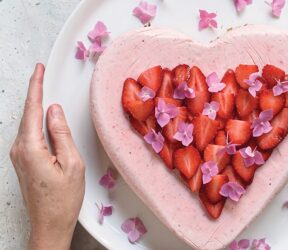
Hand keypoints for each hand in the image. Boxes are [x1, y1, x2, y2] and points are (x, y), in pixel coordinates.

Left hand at [9, 64, 84, 249]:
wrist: (49, 224)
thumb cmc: (63, 199)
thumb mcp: (71, 163)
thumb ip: (62, 134)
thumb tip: (55, 112)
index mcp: (30, 148)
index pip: (33, 109)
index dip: (36, 86)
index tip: (39, 70)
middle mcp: (19, 150)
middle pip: (29, 114)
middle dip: (35, 92)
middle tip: (41, 74)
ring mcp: (19, 157)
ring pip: (29, 124)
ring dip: (37, 108)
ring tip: (44, 92)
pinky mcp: (23, 161)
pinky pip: (30, 135)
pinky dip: (37, 122)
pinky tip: (44, 118)